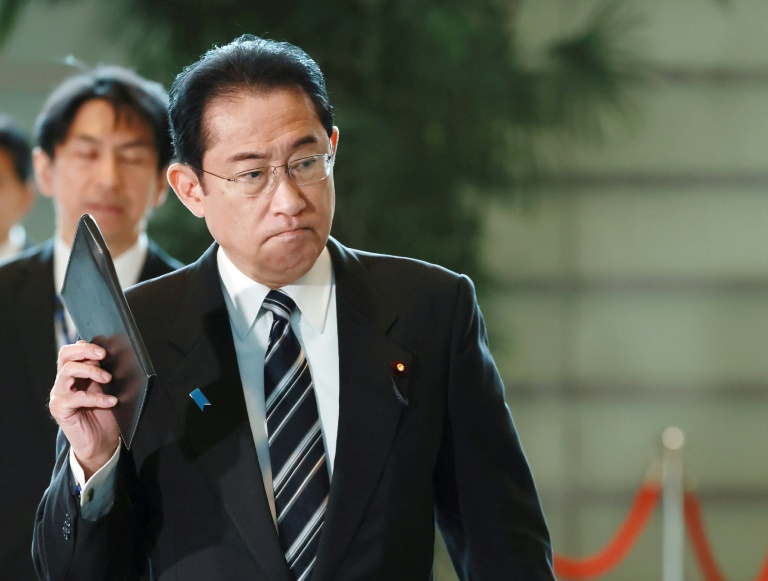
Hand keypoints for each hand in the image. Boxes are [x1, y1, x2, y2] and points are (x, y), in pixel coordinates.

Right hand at [49, 340, 119, 479]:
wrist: (102, 442)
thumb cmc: (106, 414)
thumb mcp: (107, 389)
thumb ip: (104, 374)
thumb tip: (111, 356)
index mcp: (75, 374)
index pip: (72, 351)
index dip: (86, 346)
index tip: (104, 349)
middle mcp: (64, 382)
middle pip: (65, 356)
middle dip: (85, 351)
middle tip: (103, 355)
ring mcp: (59, 395)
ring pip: (67, 371)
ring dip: (91, 371)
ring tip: (108, 379)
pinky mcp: (60, 409)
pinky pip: (75, 398)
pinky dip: (95, 397)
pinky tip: (110, 401)